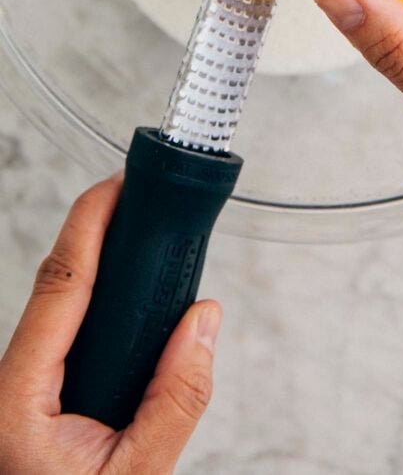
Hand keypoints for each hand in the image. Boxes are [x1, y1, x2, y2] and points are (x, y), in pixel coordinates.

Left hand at [0, 175, 220, 474]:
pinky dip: (108, 316)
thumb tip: (203, 320)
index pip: (60, 286)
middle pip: (60, 289)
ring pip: (65, 316)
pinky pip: (72, 343)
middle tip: (148, 203)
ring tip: (153, 252)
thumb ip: (176, 399)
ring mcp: (23, 389)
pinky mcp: (37, 401)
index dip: (90, 224)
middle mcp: (13, 383)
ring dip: (109, 280)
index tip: (120, 183)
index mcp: (19, 396)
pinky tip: (138, 315)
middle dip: (104, 239)